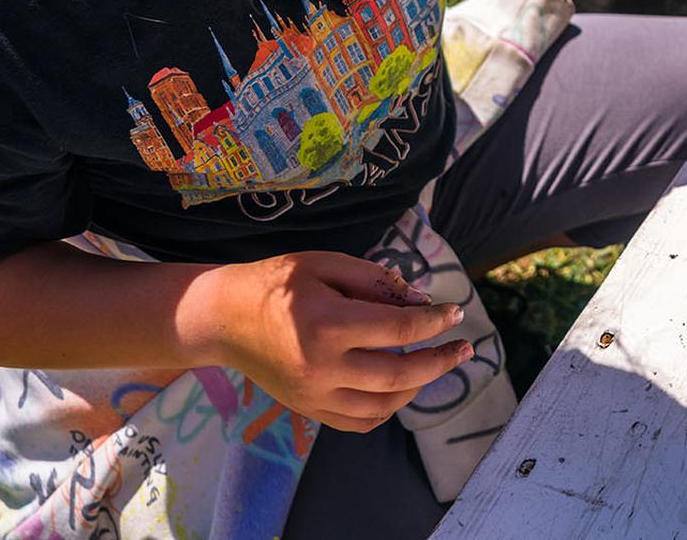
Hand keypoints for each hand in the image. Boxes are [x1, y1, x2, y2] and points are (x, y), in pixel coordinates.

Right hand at [191, 251, 472, 431]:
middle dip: (441, 361)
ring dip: (418, 387)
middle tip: (465, 348)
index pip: (399, 330)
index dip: (435, 322)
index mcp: (327, 324)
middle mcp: (321, 367)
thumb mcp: (326, 264)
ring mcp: (313, 395)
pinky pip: (359, 421)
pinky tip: (400, 387)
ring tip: (434, 364)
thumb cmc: (275, 282)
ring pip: (383, 406)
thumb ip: (376, 280)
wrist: (221, 318)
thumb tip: (421, 301)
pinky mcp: (307, 409)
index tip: (456, 313)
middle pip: (399, 375)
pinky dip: (387, 408)